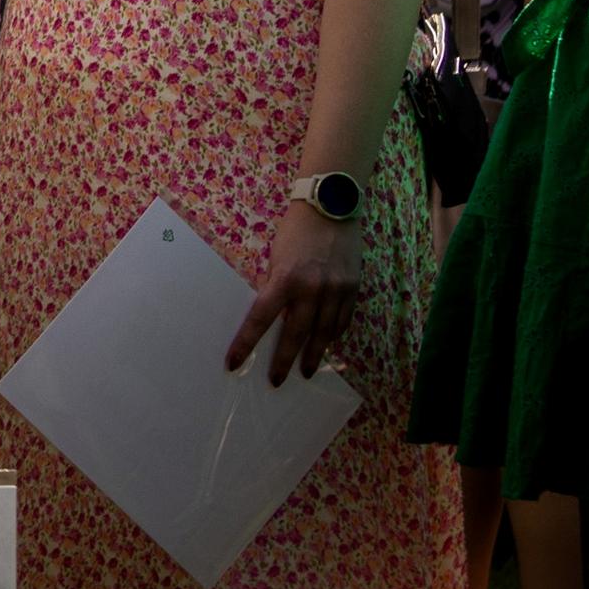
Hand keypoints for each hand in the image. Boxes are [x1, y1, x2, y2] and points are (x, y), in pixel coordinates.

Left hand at [226, 201, 366, 387]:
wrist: (331, 207)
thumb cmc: (296, 229)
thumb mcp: (277, 255)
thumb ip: (276, 285)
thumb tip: (274, 314)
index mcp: (285, 278)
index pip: (260, 319)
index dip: (246, 343)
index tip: (234, 363)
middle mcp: (312, 289)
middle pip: (296, 335)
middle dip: (284, 361)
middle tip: (277, 381)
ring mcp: (336, 291)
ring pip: (324, 334)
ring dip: (315, 355)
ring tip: (307, 371)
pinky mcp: (353, 290)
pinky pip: (343, 321)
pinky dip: (334, 335)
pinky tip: (327, 344)